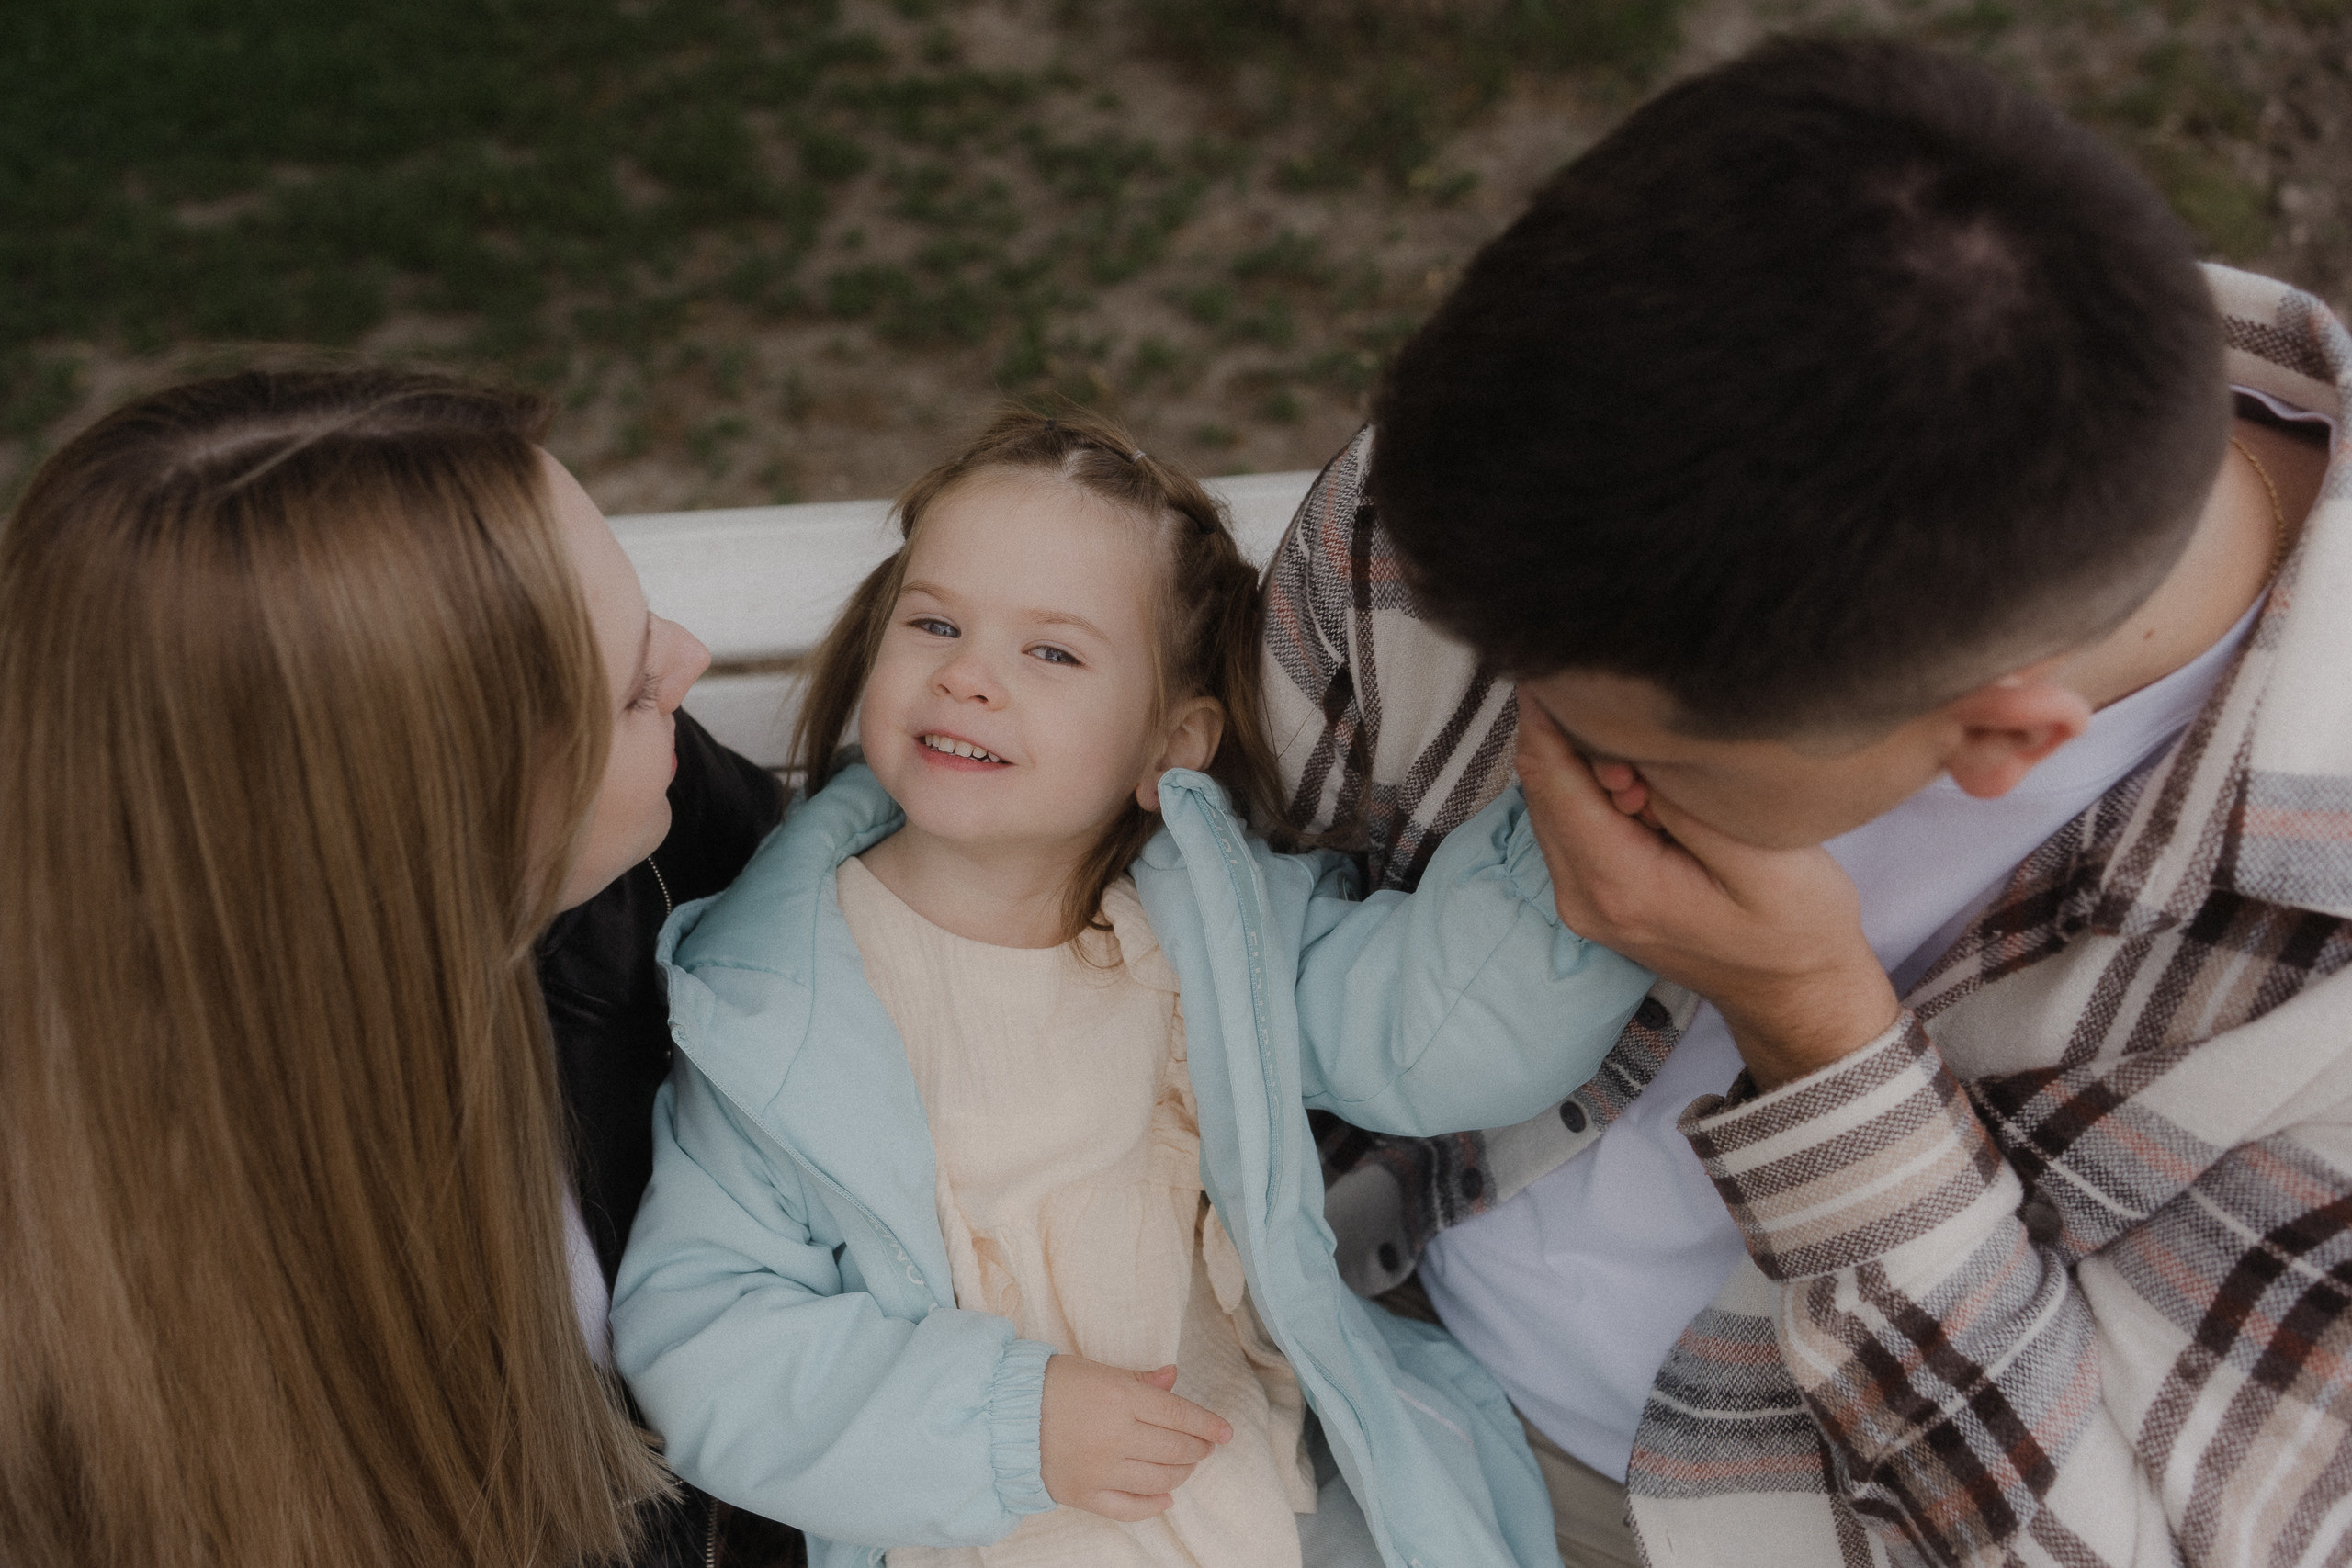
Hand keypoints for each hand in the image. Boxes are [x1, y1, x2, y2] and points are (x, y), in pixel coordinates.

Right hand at [1038, 1356, 1231, 1521]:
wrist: (1004, 1415)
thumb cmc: (1052, 1385)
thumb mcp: (1098, 1371)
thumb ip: (1139, 1380)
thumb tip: (1174, 1378)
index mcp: (1121, 1398)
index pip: (1178, 1414)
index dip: (1206, 1424)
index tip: (1226, 1432)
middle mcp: (1116, 1436)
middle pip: (1173, 1448)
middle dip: (1197, 1448)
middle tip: (1204, 1446)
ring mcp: (1101, 1470)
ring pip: (1158, 1479)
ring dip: (1180, 1474)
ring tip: (1186, 1466)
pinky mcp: (1085, 1495)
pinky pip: (1129, 1508)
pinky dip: (1153, 1505)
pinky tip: (1166, 1498)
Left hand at [1514, 696, 1899, 1090]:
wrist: (1792, 993)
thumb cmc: (1795, 929)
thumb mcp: (1764, 862)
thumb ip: (1688, 805)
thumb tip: (1629, 751)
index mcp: (1617, 884)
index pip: (1552, 779)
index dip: (1549, 715)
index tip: (1568, 665)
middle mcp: (1580, 895)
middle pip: (1539, 785)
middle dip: (1568, 732)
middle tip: (1631, 706)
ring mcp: (1579, 898)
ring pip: (1549, 799)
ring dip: (1581, 759)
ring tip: (1647, 747)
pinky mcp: (1591, 892)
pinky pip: (1569, 820)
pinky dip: (1590, 785)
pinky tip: (1640, 777)